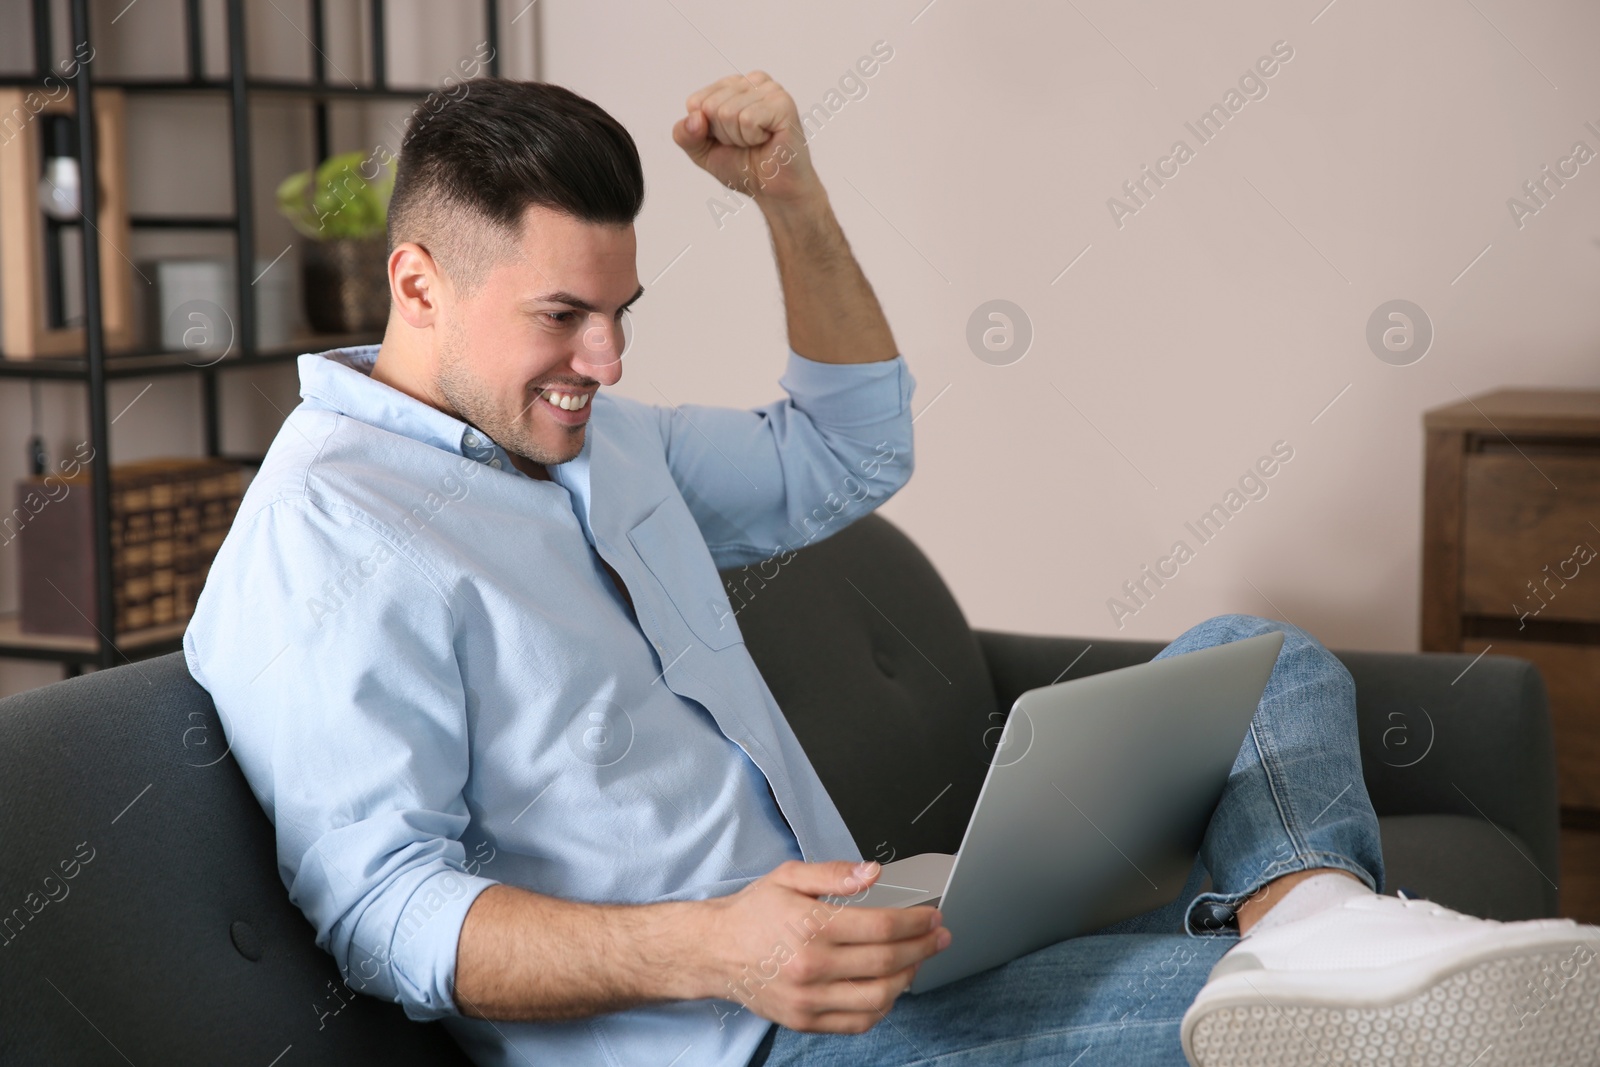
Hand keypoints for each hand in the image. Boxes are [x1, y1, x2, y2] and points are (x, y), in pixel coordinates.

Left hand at [672, 71, 821, 207]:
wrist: (773, 191)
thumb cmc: (744, 167)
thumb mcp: (702, 151)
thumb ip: (684, 134)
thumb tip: (694, 118)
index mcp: (732, 85)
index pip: (696, 102)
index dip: (707, 130)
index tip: (729, 139)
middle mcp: (752, 81)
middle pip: (711, 106)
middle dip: (724, 135)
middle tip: (746, 143)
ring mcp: (769, 90)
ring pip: (728, 112)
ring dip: (739, 138)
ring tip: (757, 142)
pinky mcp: (783, 103)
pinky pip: (747, 119)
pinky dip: (753, 138)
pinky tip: (767, 140)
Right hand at [692, 859, 950, 1033]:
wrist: (715, 950)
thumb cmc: (753, 913)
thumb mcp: (789, 876)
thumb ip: (834, 873)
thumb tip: (872, 872)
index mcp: (811, 926)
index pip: (881, 928)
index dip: (915, 923)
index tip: (931, 918)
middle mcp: (811, 966)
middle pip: (886, 962)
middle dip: (923, 948)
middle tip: (938, 937)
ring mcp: (809, 998)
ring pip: (878, 996)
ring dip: (908, 978)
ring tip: (917, 960)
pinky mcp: (805, 1020)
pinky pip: (858, 1021)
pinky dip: (883, 1007)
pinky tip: (890, 987)